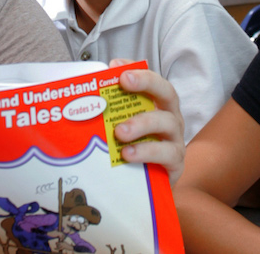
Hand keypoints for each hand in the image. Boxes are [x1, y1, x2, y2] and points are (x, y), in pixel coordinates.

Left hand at [109, 59, 185, 184]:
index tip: (117, 67)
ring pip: (166, 123)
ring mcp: (175, 140)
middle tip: (124, 82)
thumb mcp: (119, 130)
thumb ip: (109, 113)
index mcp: (157, 106)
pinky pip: (166, 154)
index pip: (152, 81)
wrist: (143, 191)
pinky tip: (127, 154)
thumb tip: (83, 94)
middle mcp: (170, 118)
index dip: (139, 71)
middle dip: (146, 83)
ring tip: (119, 132)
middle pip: (168, 93)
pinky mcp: (176, 164)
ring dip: (142, 122)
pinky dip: (146, 152)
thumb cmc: (130, 153)